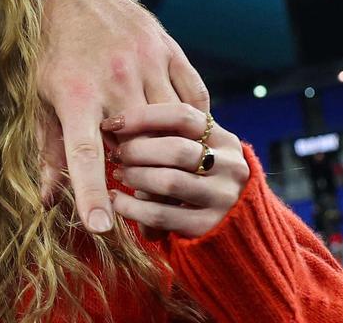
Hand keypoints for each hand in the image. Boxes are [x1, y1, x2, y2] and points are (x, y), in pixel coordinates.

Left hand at [34, 0, 208, 232]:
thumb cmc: (44, 48)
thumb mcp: (35, 96)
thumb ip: (47, 148)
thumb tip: (47, 201)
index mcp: (74, 94)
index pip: (84, 156)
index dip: (91, 194)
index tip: (100, 227)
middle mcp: (115, 78)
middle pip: (140, 144)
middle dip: (139, 171)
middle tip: (133, 182)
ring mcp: (147, 61)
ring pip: (173, 123)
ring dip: (168, 147)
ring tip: (156, 158)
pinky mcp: (169, 48)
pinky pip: (194, 97)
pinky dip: (190, 120)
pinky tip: (179, 130)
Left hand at [104, 103, 248, 237]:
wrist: (230, 225)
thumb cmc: (196, 176)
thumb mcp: (196, 150)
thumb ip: (169, 135)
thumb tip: (118, 123)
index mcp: (224, 140)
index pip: (182, 116)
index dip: (142, 117)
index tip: (112, 123)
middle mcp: (230, 167)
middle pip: (176, 149)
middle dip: (136, 150)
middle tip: (116, 154)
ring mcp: (222, 199)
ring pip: (169, 182)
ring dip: (134, 176)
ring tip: (118, 174)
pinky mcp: (208, 226)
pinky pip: (160, 214)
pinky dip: (130, 206)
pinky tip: (116, 200)